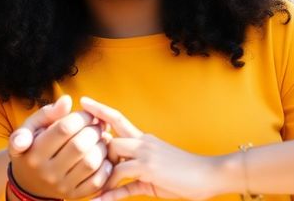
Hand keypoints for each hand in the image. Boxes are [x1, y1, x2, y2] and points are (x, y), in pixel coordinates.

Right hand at [9, 95, 112, 198]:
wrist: (29, 181)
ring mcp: (61, 186)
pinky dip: (105, 166)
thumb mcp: (32, 127)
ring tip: (100, 139)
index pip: (64, 129)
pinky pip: (97, 181)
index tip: (87, 114)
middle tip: (96, 125)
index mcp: (34, 151)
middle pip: (79, 146)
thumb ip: (48, 113)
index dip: (81, 117)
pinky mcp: (74, 195)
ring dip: (102, 146)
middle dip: (94, 130)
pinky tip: (102, 155)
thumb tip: (67, 100)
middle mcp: (46, 172)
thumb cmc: (33, 146)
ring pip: (91, 163)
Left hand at [81, 97, 220, 200]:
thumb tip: (112, 189)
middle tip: (87, 165)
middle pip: (109, 138)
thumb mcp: (155, 174)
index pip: (117, 119)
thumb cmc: (184, 174)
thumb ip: (133, 179)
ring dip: (101, 173)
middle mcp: (143, 143)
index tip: (83, 102)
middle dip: (94, 150)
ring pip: (112, 155)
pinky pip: (122, 180)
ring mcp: (146, 155)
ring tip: (93, 188)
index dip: (100, 110)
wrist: (210, 174)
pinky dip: (108, 194)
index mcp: (145, 139)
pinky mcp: (149, 170)